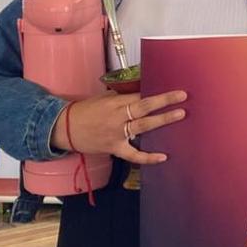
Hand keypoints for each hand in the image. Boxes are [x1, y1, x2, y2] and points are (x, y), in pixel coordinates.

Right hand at [49, 90, 186, 165]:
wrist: (64, 128)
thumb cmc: (84, 111)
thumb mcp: (103, 99)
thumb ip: (121, 97)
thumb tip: (140, 92)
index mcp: (114, 103)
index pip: (139, 95)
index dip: (155, 92)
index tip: (170, 89)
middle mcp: (117, 117)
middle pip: (144, 107)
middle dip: (164, 101)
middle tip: (181, 96)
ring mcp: (117, 134)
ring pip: (143, 126)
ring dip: (162, 120)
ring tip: (179, 114)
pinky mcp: (115, 148)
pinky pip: (133, 154)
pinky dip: (148, 157)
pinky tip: (163, 156)